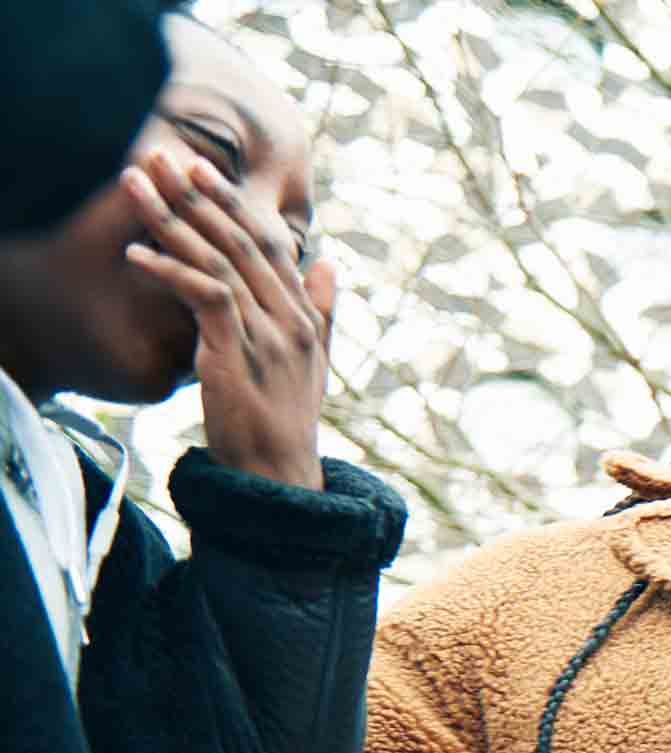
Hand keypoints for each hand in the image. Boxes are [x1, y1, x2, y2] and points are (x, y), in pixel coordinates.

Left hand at [119, 149, 335, 489]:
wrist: (279, 472)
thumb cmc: (287, 420)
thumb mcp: (314, 361)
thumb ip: (322, 310)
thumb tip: (331, 265)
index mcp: (305, 314)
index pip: (272, 245)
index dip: (236, 205)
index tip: (204, 171)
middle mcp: (290, 318)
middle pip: (244, 242)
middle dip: (201, 196)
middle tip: (167, 158)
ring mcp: (265, 334)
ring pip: (219, 260)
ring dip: (173, 219)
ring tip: (137, 187)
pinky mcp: (234, 352)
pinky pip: (203, 296)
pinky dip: (169, 270)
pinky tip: (137, 254)